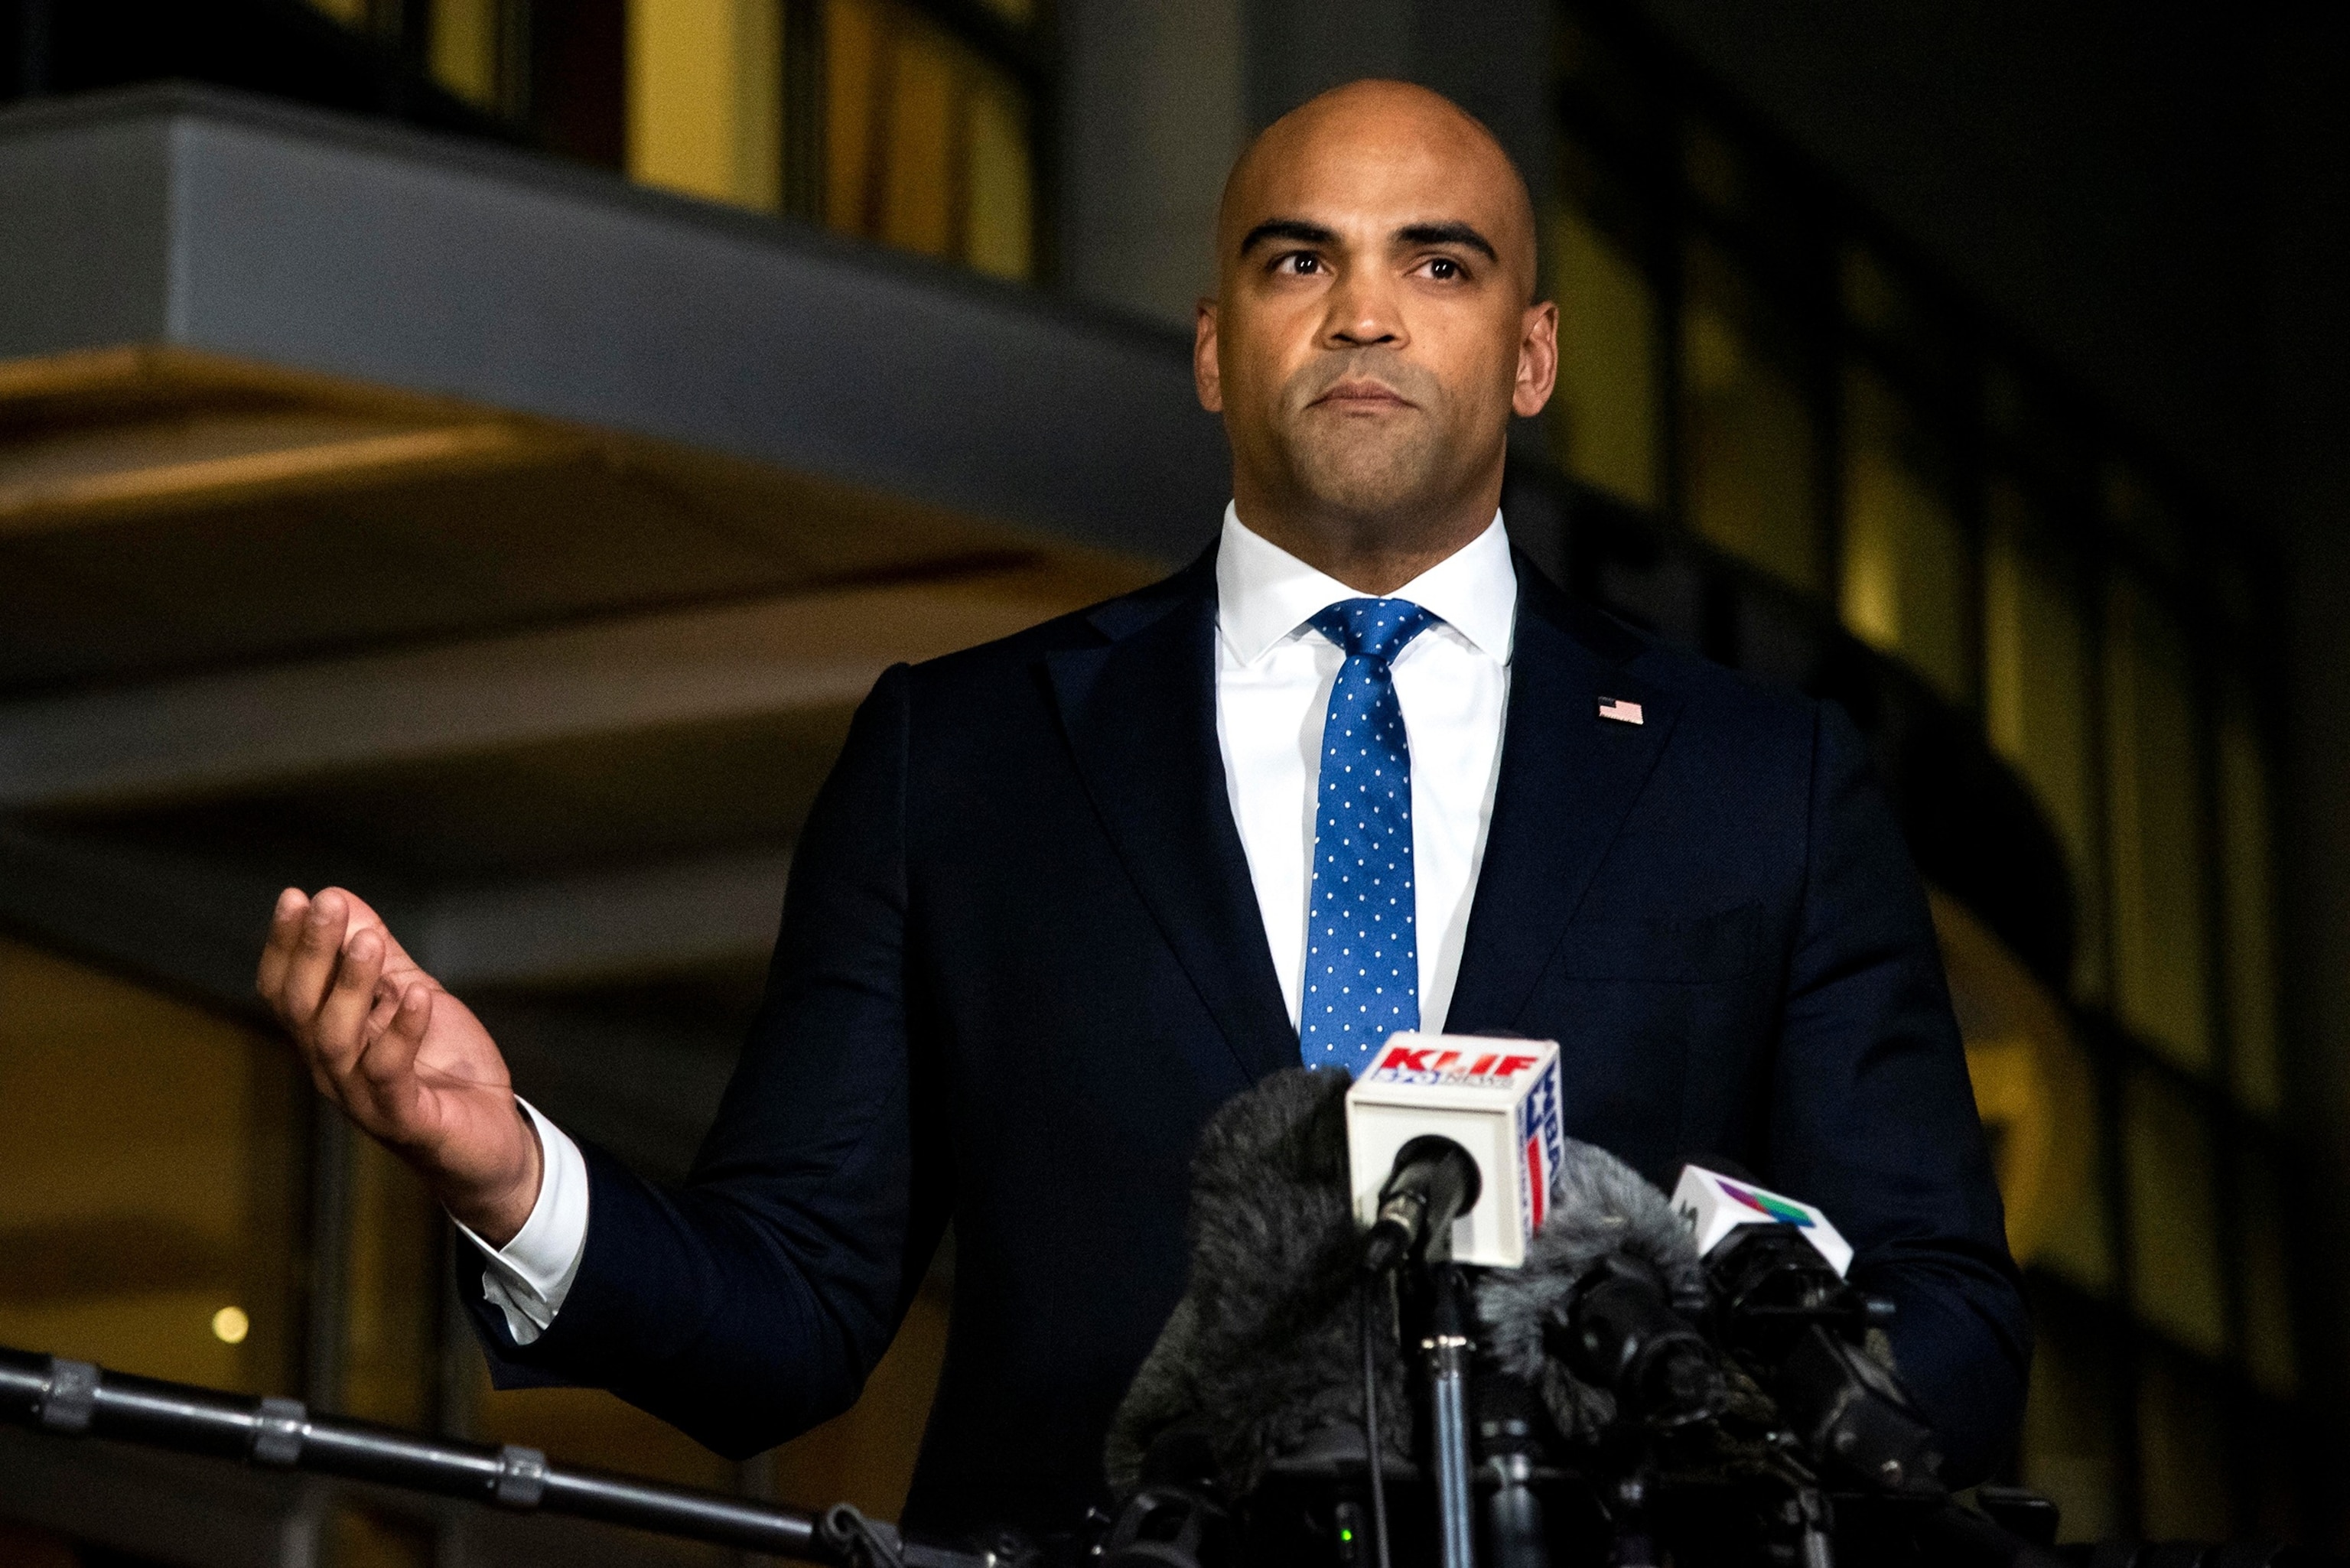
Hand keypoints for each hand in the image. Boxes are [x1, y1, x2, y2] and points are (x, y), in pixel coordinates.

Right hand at [257, 886, 541, 1245]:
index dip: (285, 946)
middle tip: (325, 904)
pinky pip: (390, 1074)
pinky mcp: (403, 1120)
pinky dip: (402, 1032)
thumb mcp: (413, 995)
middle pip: (301, 1009)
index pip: (286, 990)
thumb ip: (379, 956)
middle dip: (311, 952)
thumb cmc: (446, 1067)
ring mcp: (363, 1098)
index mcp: (328, 1038)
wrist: (493, 1138)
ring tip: (369, 940)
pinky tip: (418, 994)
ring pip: (336, 1039)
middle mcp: (333, 1069)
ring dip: (351, 985)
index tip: (295, 896)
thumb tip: (338, 897)